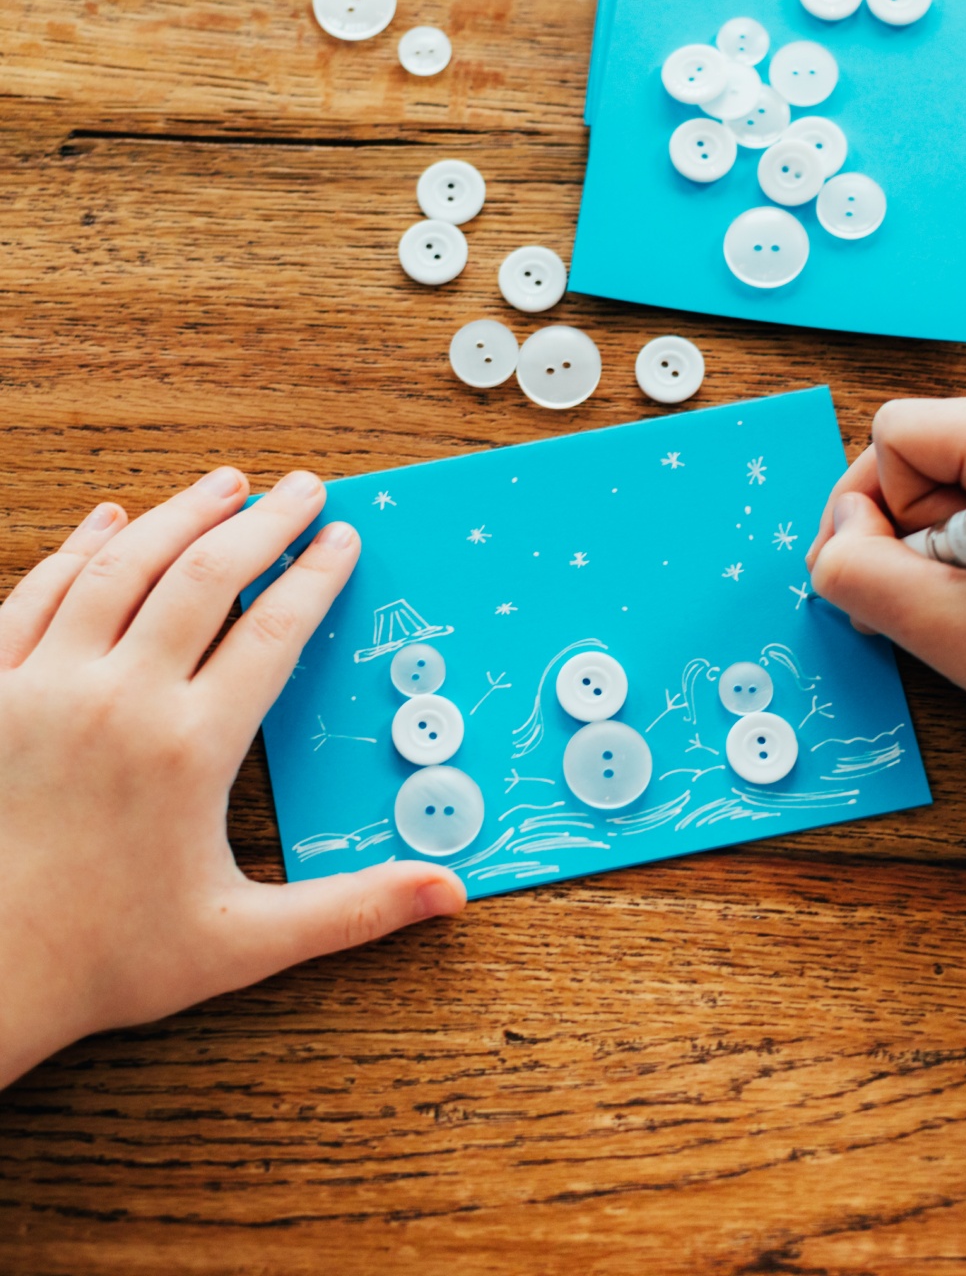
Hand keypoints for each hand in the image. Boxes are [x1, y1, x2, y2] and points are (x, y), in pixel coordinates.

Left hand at [0, 469, 464, 1087]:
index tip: (343, 540)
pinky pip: (35, 592)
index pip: (273, 630)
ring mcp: (44, 687)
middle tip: (302, 489)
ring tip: (225, 484)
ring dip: (179, 514)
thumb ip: (353, 909)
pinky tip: (107, 521)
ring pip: (121, 566)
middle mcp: (117, 700)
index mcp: (188, 748)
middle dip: (264, 523)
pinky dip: (77, 548)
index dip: (315, 576)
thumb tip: (445, 893)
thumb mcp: (243, 943)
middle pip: (204, 576)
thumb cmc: (102, 961)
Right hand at [806, 398, 965, 823]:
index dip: (880, 511)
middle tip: (939, 598)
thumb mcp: (942, 629)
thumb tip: (837, 532)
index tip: (914, 577)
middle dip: (907, 527)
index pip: (897, 433)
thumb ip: (856, 570)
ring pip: (947, 471)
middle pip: (922, 447)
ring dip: (938, 541)